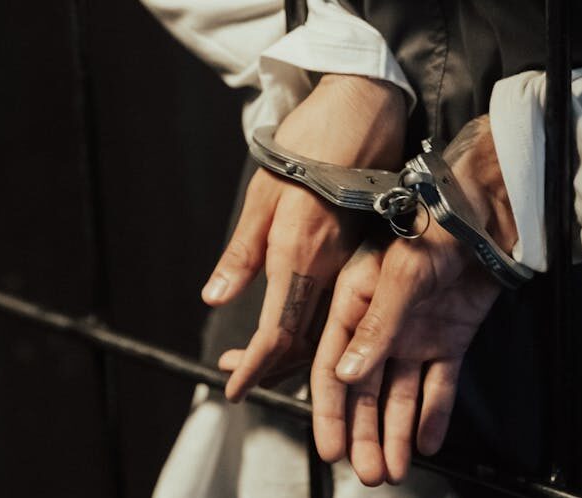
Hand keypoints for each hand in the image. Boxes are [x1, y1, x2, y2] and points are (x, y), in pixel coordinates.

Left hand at [206, 74, 406, 400]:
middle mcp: (331, 266)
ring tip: (262, 364)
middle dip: (269, 368)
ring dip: (293, 354)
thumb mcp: (262, 194)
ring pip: (325, 328)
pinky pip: (341, 306)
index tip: (234, 388)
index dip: (254, 366)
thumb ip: (242, 252)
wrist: (360, 111)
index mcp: (299, 253)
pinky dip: (317, 328)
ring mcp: (354, 261)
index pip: (277, 331)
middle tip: (239, 377)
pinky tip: (300, 330)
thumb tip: (216, 296)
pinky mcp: (366, 253)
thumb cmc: (307, 146)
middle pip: (304, 340)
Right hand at [310, 115, 517, 484]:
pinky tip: (427, 441)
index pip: (332, 366)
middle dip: (362, 433)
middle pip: (364, 390)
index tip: (329, 445)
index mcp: (355, 302)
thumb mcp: (400, 272)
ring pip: (398, 394)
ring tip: (391, 468)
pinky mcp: (450, 338)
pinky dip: (433, 413)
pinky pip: (439, 385)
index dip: (329, 409)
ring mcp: (415, 333)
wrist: (489, 212)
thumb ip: (375, 324)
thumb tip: (347, 372)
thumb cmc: (436, 224)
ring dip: (393, 432)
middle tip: (365, 471)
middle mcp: (381, 324)